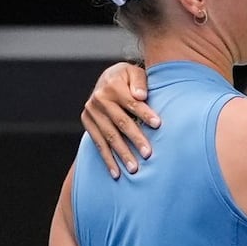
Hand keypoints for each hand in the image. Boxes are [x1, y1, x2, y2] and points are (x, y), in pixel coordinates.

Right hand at [81, 63, 159, 177]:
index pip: (131, 102)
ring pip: (110, 136)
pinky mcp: (87, 122)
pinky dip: (108, 159)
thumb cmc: (127, 78)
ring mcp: (92, 112)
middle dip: (135, 139)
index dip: (145, 113)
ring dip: (122, 154)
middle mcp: (99, 99)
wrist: (107, 78)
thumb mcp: (134, 72)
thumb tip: (141, 95)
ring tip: (134, 169)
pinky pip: (99, 144)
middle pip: (121, 122)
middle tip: (148, 154)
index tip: (158, 125)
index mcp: (113, 85)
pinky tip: (116, 173)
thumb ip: (139, 81)